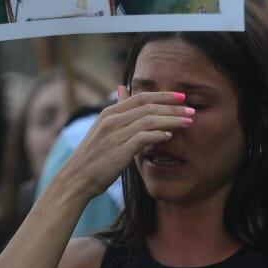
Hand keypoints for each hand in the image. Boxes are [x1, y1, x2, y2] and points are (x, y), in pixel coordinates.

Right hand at [60, 89, 193, 198]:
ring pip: (149, 120)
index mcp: (109, 113)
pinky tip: (170, 135)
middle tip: (191, 108)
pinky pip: (143, 137)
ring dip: (172, 119)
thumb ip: (117, 111)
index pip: (141, 97)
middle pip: (148, 106)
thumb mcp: (102, 129)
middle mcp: (112, 120)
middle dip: (173, 106)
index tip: (181, 97)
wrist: (76, 179)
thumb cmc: (92, 156)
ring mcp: (115, 134)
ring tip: (188, 121)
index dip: (163, 95)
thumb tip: (123, 88)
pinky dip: (158, 134)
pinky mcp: (119, 150)